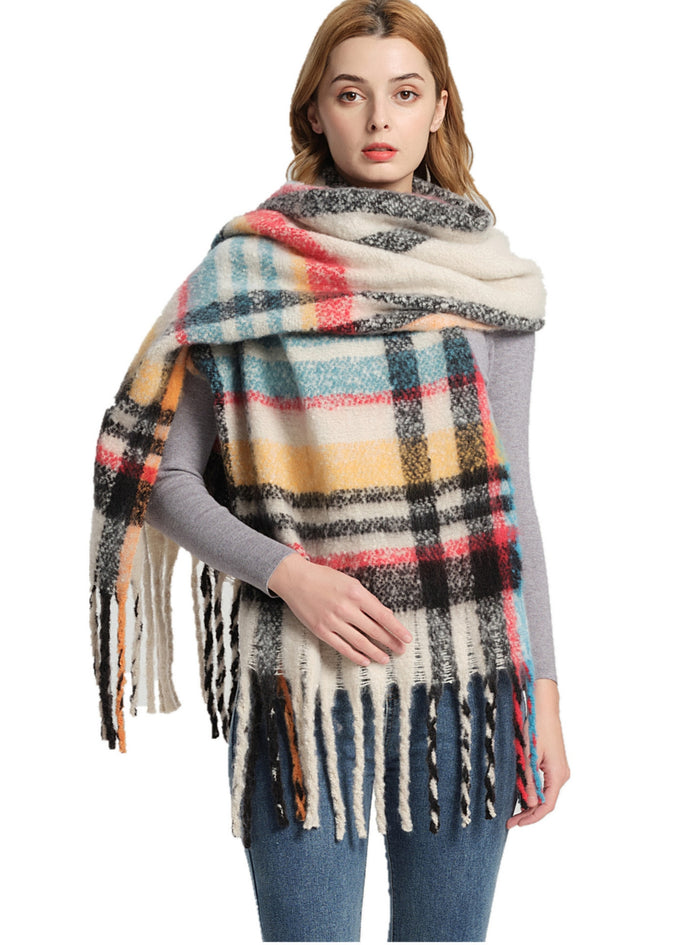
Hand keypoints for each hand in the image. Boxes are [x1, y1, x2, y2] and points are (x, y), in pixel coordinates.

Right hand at [267, 553, 412, 666]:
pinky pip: (342, 647)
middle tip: (400, 650)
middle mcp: (346, 608)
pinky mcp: (321, 631)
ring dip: (375, 652)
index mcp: (356, 593)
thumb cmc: (325, 578)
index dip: (396, 629)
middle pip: (374, 631)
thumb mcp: (350, 583)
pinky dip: (356, 655)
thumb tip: (384, 615)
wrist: (296, 580)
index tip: (407, 638)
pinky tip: (365, 660)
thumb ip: (366, 599)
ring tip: (385, 659)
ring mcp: (333, 621)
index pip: (382, 615)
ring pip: (360, 642)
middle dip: (390, 642)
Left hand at [507, 678, 569, 827]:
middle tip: (510, 821)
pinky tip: (521, 794)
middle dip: (529, 813)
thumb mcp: (529, 755)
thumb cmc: (536, 727)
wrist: (544, 707)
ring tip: (513, 811)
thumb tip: (530, 804)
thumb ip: (529, 780)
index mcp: (557, 774)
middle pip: (547, 802)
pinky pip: (545, 783)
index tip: (515, 824)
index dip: (531, 818)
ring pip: (545, 794)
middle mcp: (561, 774)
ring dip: (530, 803)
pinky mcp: (553, 763)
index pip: (547, 806)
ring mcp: (559, 769)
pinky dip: (533, 791)